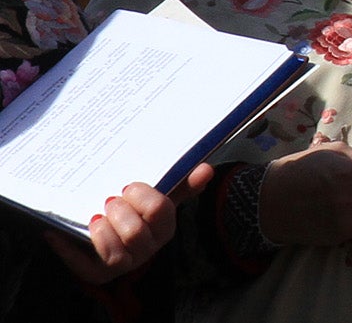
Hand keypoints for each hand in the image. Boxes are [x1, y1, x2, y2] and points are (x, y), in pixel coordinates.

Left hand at [42, 162, 211, 283]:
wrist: (106, 242)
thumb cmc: (135, 214)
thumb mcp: (157, 199)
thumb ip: (180, 185)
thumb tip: (206, 169)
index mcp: (164, 230)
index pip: (159, 210)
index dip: (141, 195)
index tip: (128, 187)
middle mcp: (146, 250)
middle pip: (135, 232)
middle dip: (119, 211)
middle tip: (109, 200)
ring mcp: (122, 264)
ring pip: (114, 253)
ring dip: (101, 231)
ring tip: (95, 217)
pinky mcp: (96, 274)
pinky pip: (84, 267)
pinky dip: (68, 250)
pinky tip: (55, 234)